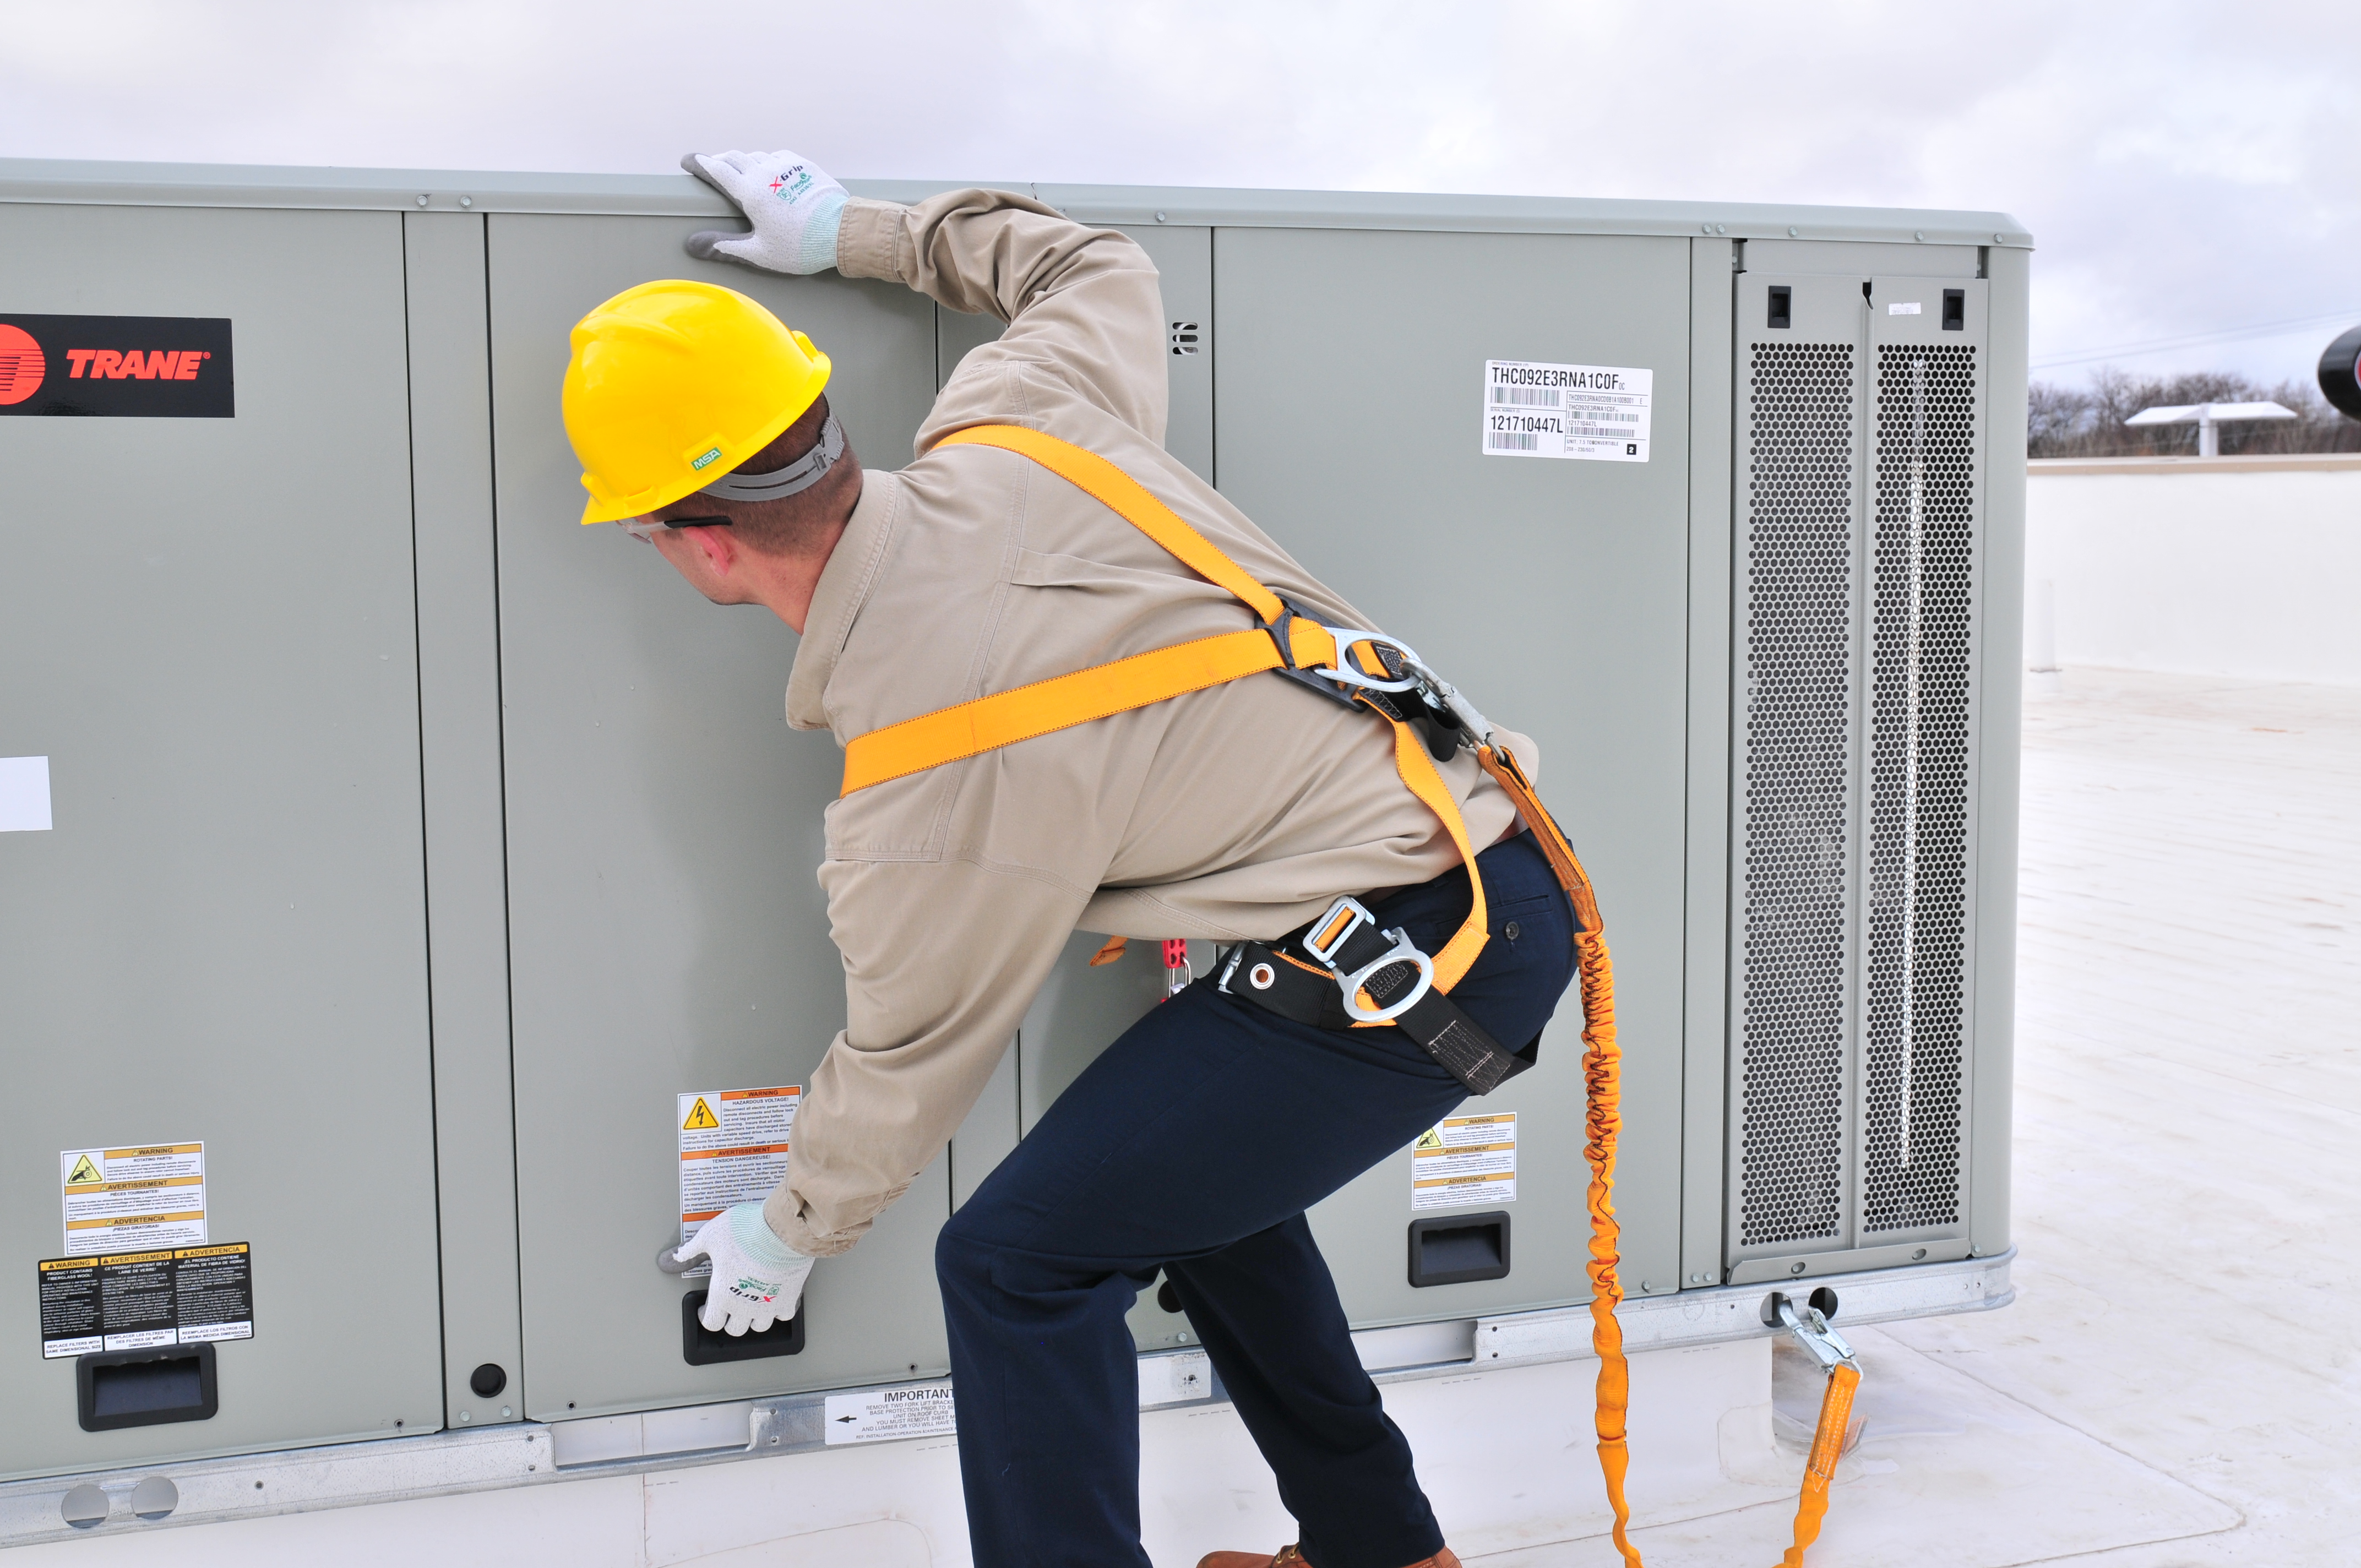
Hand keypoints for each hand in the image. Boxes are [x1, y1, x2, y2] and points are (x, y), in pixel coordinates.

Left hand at [664, 1203, 814, 1333]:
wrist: (781, 1229)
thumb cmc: (745, 1232)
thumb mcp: (710, 1236)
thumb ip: (691, 1250)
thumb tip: (674, 1257)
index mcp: (722, 1294)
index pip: (710, 1323)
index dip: (707, 1317)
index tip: (707, 1310)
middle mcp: (744, 1305)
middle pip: (735, 1329)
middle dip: (730, 1320)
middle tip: (730, 1307)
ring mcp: (768, 1304)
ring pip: (760, 1326)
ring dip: (755, 1319)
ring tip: (753, 1306)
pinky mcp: (789, 1298)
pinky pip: (785, 1315)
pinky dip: (780, 1310)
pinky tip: (777, 1298)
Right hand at [682, 149, 848, 274]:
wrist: (842, 232)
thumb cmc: (800, 247)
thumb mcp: (759, 252)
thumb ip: (725, 246)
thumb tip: (691, 245)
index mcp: (750, 192)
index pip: (716, 169)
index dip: (699, 163)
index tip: (687, 161)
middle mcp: (765, 172)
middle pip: (733, 157)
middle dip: (718, 160)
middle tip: (711, 167)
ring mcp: (786, 166)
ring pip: (756, 156)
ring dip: (743, 161)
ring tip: (740, 171)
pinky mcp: (804, 165)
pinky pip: (778, 157)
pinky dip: (767, 161)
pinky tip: (769, 171)